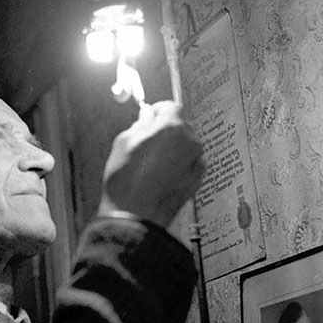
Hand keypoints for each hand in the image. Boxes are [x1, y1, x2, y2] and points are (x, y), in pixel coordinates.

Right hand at [98, 101, 204, 227]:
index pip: (171, 106)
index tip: (149, 116)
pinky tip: (161, 174)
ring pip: (186, 144)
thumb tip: (147, 116)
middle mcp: (189, 142)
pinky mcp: (197, 180)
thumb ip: (140, 124)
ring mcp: (196, 162)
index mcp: (171, 128)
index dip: (158, 110)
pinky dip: (179, 163)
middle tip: (147, 140)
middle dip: (166, 129)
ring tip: (152, 162)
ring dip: (173, 147)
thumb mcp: (124, 142)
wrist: (135, 216)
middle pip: (181, 125)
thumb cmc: (126, 181)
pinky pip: (189, 162)